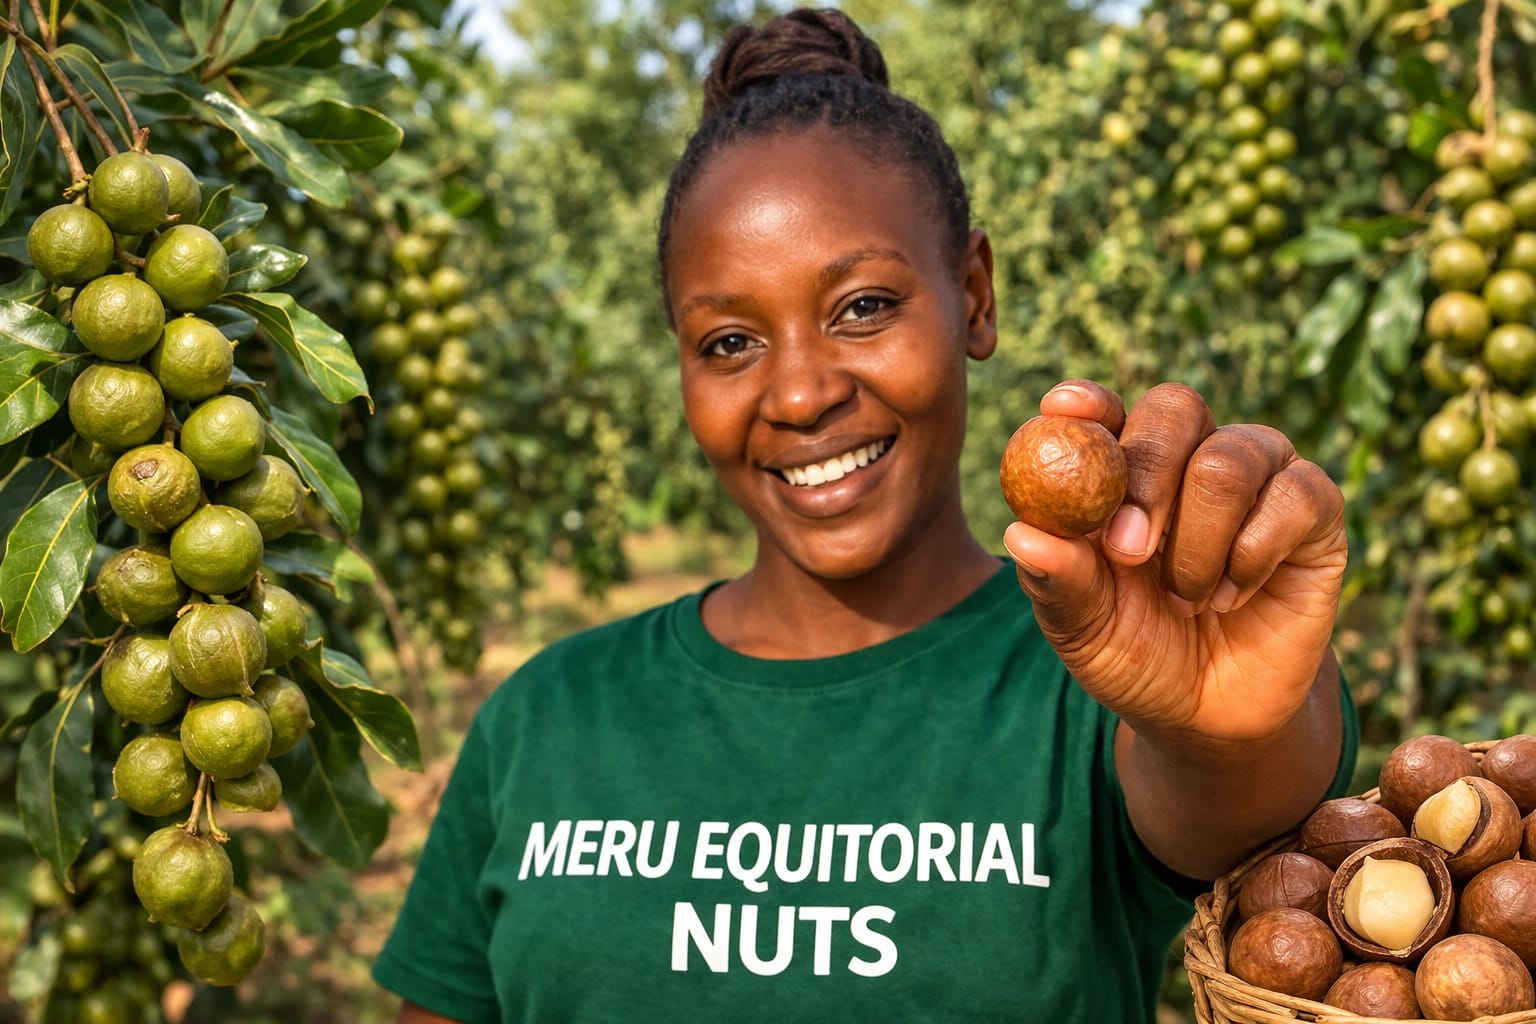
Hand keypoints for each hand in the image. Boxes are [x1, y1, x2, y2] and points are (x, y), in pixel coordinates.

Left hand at [1001, 380, 1346, 744]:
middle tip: (1129, 550)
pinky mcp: (1313, 507)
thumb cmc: (1135, 654)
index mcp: (1122, 468)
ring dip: (1198, 544)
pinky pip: (1295, 495)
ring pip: (1228, 461)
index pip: (1105, 409)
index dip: (1087, 404)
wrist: (1210, 713)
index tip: (1063, 413)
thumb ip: (1056, 580)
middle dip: (1147, 478)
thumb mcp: (1082, 627)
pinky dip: (1253, 555)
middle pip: (1175, 410)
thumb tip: (1020, 535)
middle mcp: (1189, 455)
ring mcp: (1256, 475)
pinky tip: (1232, 597)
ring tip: (1186, 600)